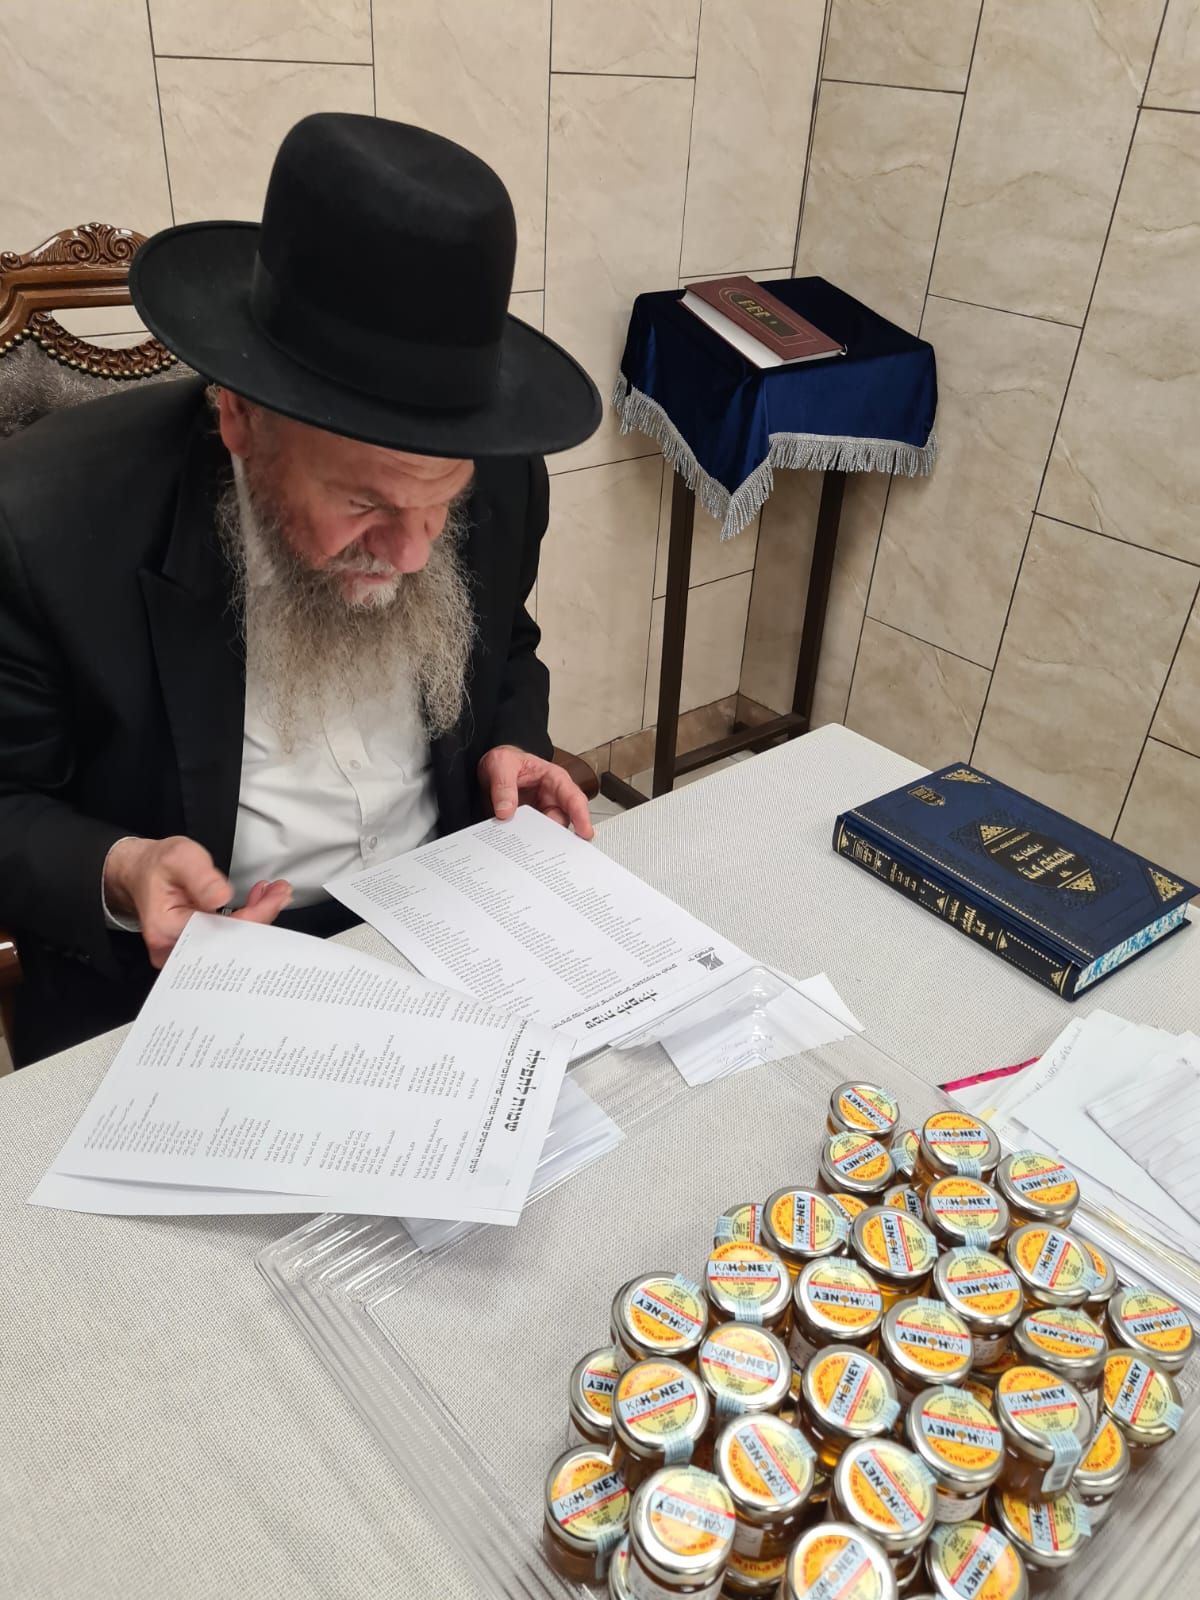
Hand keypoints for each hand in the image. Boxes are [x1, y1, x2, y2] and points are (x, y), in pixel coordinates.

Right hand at [104, 835, 292, 968]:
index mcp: (167, 930)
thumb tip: (221, 898)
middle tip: (281, 893)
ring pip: (231, 943)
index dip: (255, 917)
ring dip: (256, 918)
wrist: (141, 873)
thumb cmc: (158, 865)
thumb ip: (200, 877)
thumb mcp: (179, 857)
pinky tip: (258, 902)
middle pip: (230, 944)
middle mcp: (175, 950)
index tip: (277, 896)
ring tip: (273, 893)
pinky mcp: (195, 948)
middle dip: (261, 918)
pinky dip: (246, 921)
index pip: (221, 933)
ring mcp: (185, 953)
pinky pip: (226, 940)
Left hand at [477, 746, 593, 839]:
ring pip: (548, 834)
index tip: (585, 832)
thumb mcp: (501, 764)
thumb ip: (503, 785)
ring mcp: (541, 813)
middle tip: (547, 849)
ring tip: (526, 849)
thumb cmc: (505, 761)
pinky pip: (531, 839)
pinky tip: (517, 850)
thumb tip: (506, 811)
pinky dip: (525, 845)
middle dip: (557, 837)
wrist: (491, 769)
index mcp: (554, 779)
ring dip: (538, 843)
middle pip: (562, 822)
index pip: (574, 798)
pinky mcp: (528, 825)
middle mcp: (552, 799)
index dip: (582, 816)